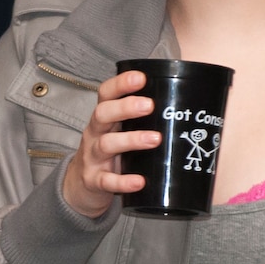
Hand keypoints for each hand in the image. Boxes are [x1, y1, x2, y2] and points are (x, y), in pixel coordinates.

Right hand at [61, 69, 161, 217]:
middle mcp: (95, 133)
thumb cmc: (110, 153)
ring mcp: (93, 157)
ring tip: (155, 139)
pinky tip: (140, 181)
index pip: (106, 94)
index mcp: (103, 118)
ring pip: (106, 144)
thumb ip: (139, 120)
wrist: (82, 186)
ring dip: (131, 140)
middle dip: (125, 107)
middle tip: (149, 105)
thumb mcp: (118, 131)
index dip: (120, 84)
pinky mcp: (93, 180)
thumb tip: (183, 108)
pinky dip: (123, 181)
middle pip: (102, 114)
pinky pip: (106, 181)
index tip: (140, 78)